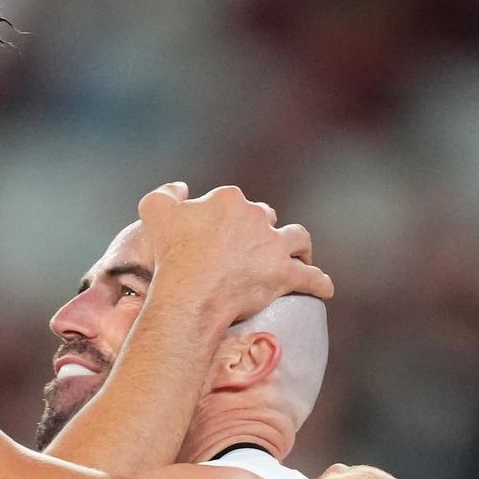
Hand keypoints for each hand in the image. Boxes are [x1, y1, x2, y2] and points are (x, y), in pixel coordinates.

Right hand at [137, 183, 333, 323]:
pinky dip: (319, 283)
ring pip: (297, 239)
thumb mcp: (155, 212)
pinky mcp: (284, 274)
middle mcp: (255, 216)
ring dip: (299, 247)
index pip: (234, 201)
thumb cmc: (171, 254)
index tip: (220, 233)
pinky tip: (324, 289)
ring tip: (297, 257)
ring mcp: (273, 245)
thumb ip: (165, 193)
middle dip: (263, 229)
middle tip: (253, 248)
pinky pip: (311, 278)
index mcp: (228, 199)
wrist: (189, 291)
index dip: (228, 217)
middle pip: (266, 218)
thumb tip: (180, 188)